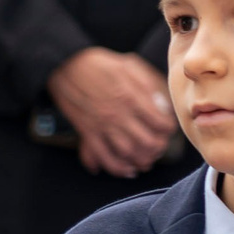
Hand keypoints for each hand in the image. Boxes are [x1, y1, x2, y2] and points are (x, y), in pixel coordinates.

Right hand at [49, 49, 175, 177]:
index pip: (161, 124)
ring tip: (147, 159)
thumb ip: (148, 84)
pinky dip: (116, 168)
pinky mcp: (87, 132)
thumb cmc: (98, 63)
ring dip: (141, 160)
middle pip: (148, 143)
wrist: (65, 66)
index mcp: (132, 97)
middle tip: (159, 146)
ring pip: (128, 153)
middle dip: (158, 148)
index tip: (166, 128)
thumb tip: (161, 105)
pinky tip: (127, 170)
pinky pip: (103, 157)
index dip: (168, 130)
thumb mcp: (130, 65)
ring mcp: (102, 126)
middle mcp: (119, 115)